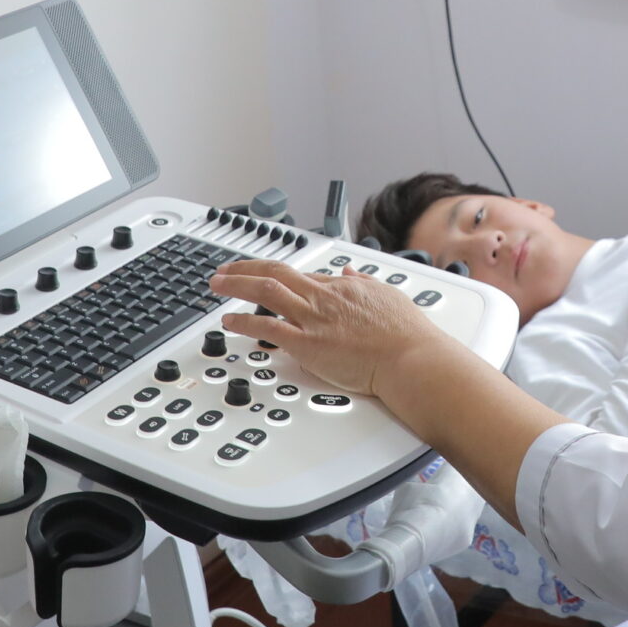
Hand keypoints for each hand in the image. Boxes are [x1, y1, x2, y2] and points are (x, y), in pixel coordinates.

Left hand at [206, 259, 445, 400]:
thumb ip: (363, 282)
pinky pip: (267, 327)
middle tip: (224, 271)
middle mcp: (323, 298)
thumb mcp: (386, 295)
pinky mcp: (307, 344)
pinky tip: (230, 322)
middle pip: (275, 272)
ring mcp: (313, 319)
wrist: (410, 357)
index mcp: (341, 287)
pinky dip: (244, 321)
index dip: (278, 275)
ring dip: (236, 285)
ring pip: (265, 291)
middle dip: (244, 268)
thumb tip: (350, 273)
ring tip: (217, 285)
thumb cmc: (405, 334)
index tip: (264, 278)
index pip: (302, 275)